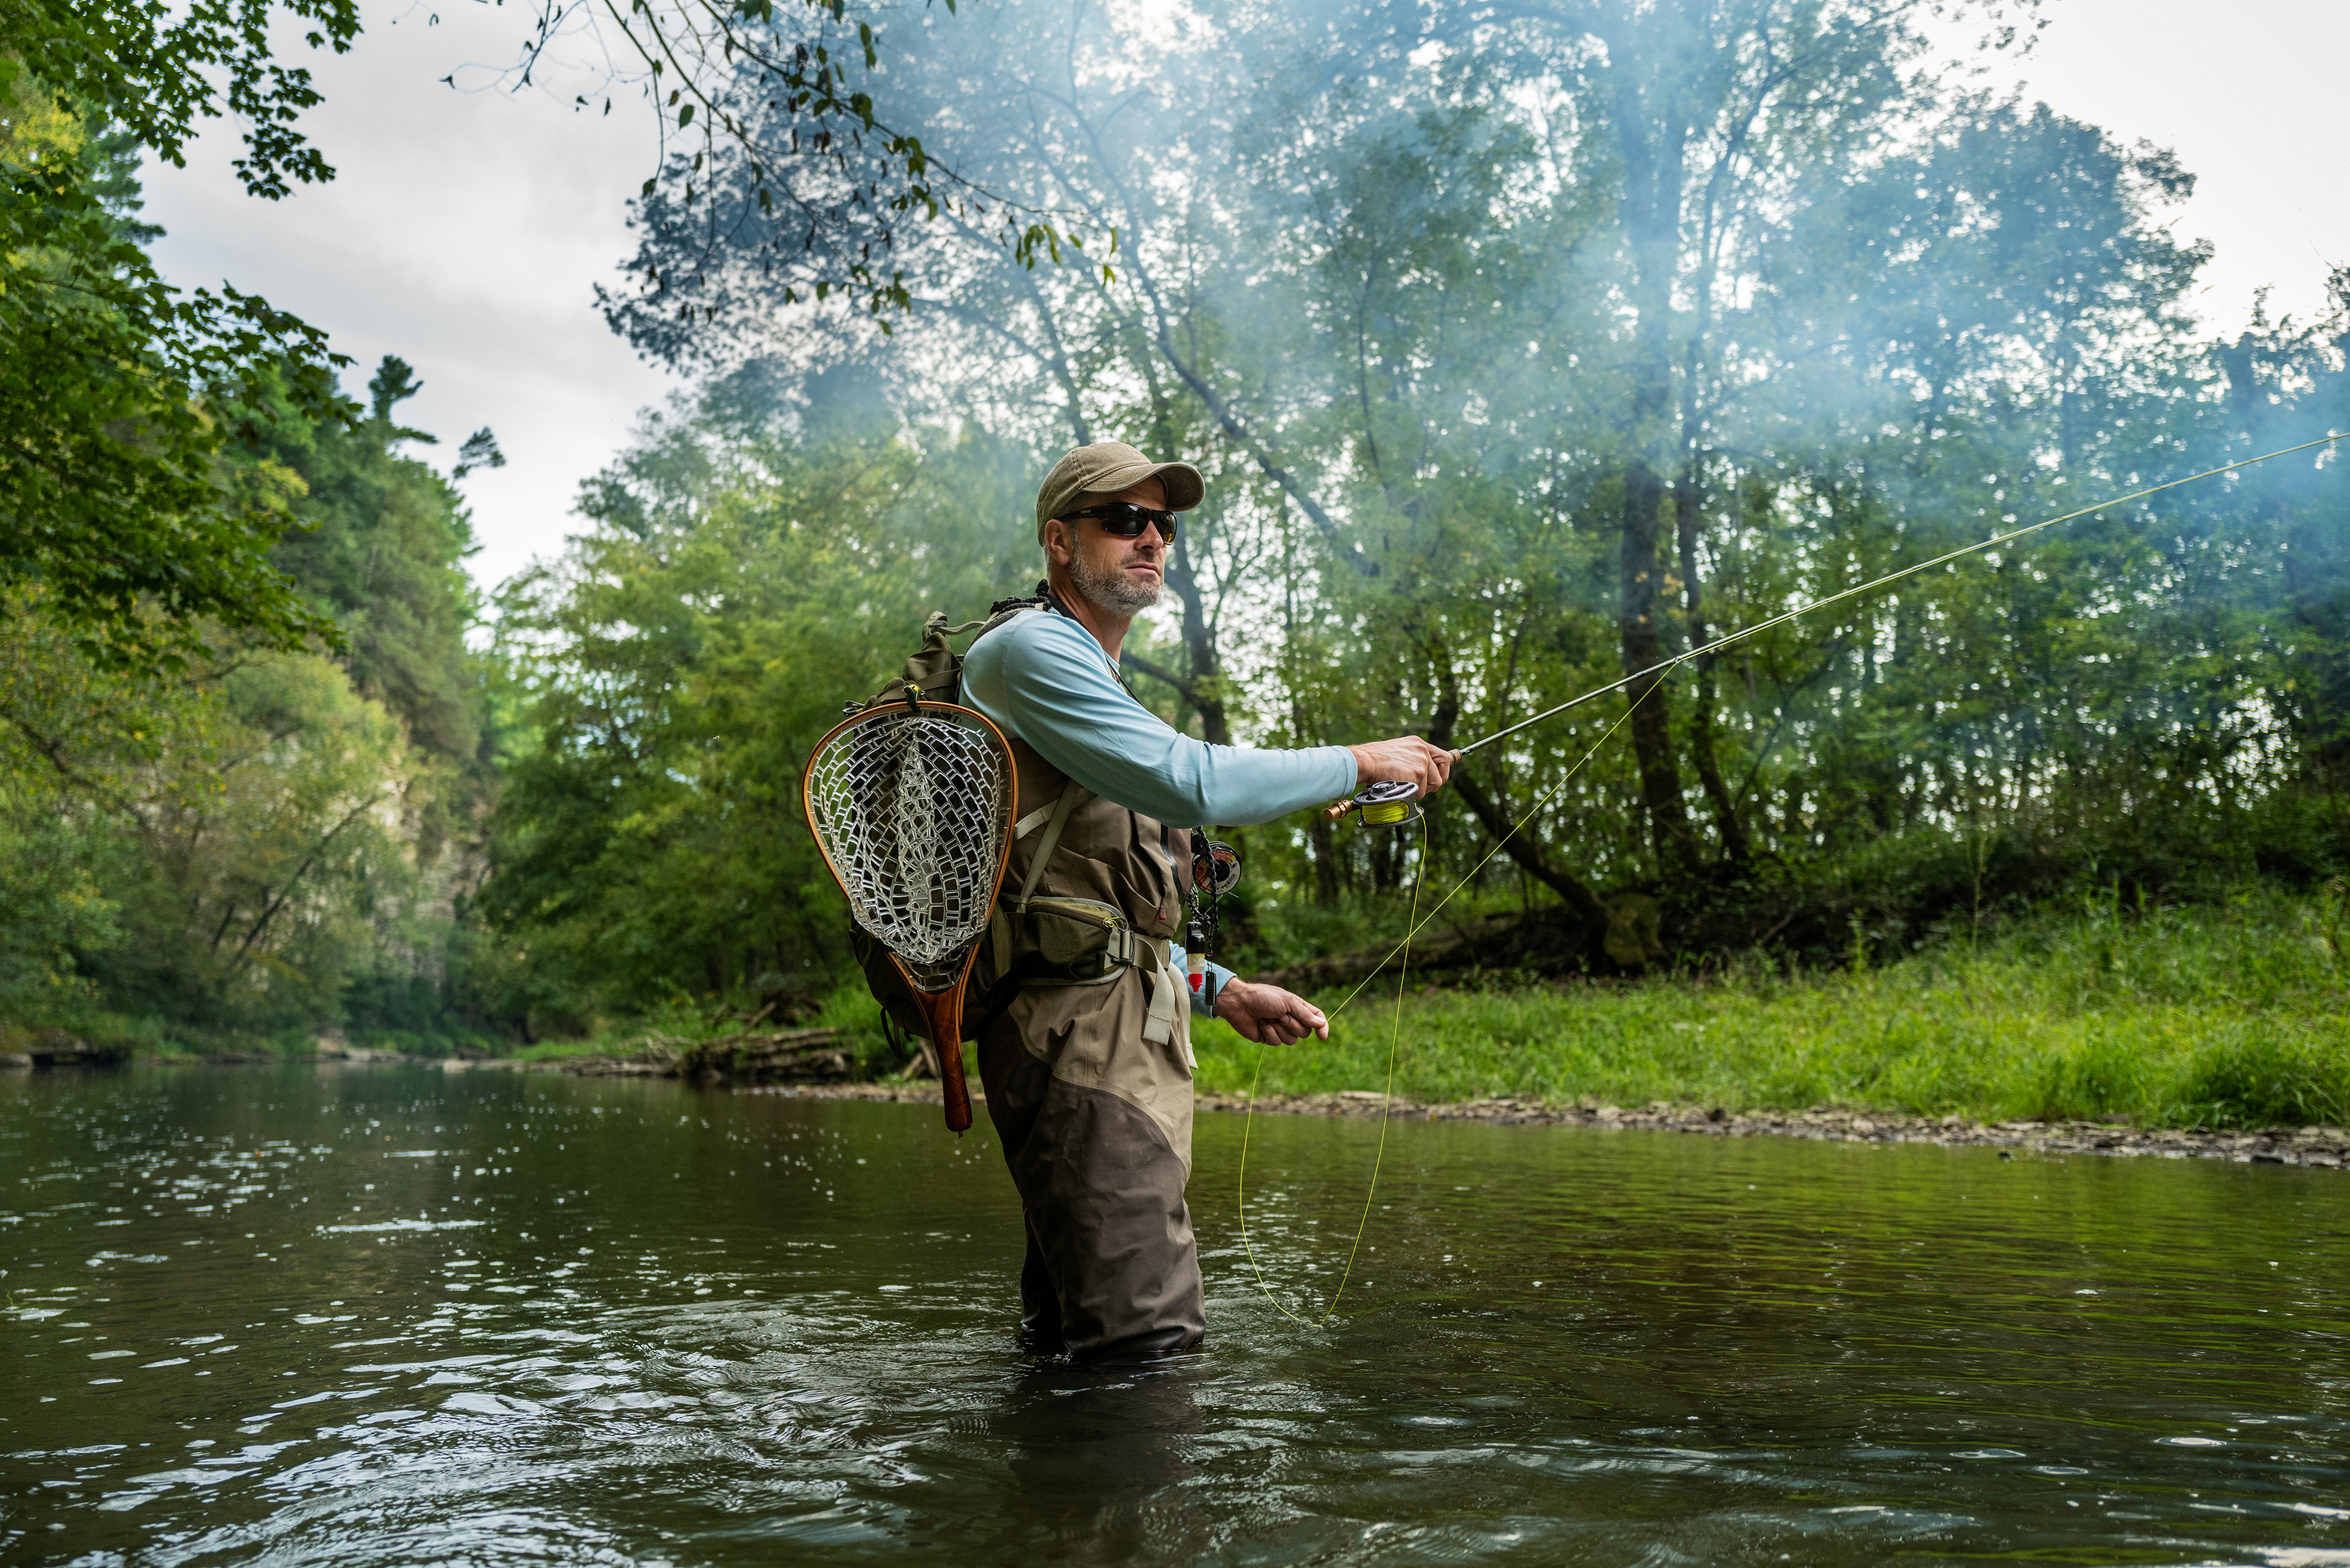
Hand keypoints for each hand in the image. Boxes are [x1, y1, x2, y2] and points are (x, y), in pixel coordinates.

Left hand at [1212, 978, 1329, 1045]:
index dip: (1322, 1027)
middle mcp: (1290, 1018)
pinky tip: (1261, 1024)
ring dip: (1279, 1029)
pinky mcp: (1268, 1037)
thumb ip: (1305, 1014)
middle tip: (1279, 1015)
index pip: (1316, 1018)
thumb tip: (1321, 1024)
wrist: (1239, 1003)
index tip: (1322, 1037)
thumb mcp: (1287, 1002)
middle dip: (1292, 1025)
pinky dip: (1269, 1032)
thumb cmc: (1263, 997)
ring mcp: (1280, 1029)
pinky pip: (1277, 1042)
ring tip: (1268, 1018)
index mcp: (1297, 1007)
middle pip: (1304, 1032)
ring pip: (1291, 1040)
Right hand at [1346, 735, 1458, 799]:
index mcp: (1418, 743)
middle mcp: (1423, 751)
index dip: (1443, 771)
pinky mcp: (1419, 773)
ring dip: (1417, 791)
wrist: (1366, 761)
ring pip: (1429, 787)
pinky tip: (1399, 786)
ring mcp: (1422, 762)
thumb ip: (1412, 759)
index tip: (1440, 779)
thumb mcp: (1397, 752)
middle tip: (1418, 789)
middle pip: (1439, 777)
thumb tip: (1422, 775)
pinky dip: (1410, 794)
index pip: (1443, 757)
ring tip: (1401, 784)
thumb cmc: (1374, 760)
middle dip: (1431, 786)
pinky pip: (1420, 792)